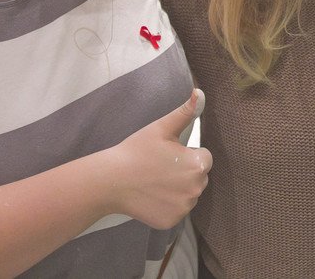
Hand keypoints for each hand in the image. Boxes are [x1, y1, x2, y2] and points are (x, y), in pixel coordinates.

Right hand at [105, 89, 211, 229]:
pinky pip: (176, 210)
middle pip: (198, 177)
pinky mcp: (171, 221)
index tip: (167, 155)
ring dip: (178, 189)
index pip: (204, 157)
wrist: (110, 180)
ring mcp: (184, 208)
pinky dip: (167, 205)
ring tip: (154, 181)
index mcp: (198, 165)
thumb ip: (185, 112)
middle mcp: (197, 189)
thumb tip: (200, 92)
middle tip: (159, 167)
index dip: (187, 154)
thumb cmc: (136, 151)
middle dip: (185, 172)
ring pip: (188, 194)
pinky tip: (151, 196)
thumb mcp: (162, 127)